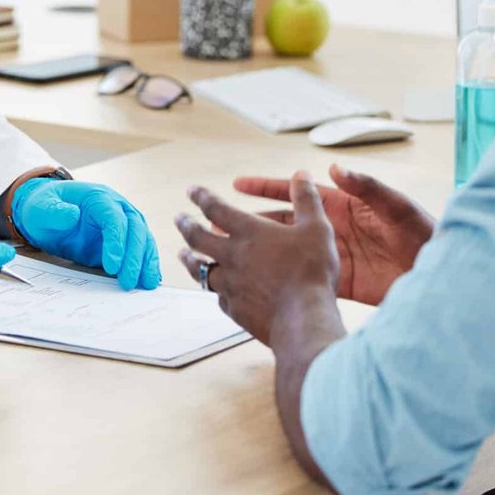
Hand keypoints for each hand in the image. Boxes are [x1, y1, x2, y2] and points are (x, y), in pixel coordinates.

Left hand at [13, 178, 161, 289]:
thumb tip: (72, 215)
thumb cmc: (44, 207)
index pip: (114, 218)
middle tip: (129, 282)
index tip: (112, 266)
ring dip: (146, 262)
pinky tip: (149, 280)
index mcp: (98, 197)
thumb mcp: (40, 207)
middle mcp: (116, 208)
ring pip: (143, 240)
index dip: (116, 241)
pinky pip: (139, 251)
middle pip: (135, 229)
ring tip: (147, 284)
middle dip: (135, 257)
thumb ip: (54, 211)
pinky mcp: (122, 241)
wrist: (46, 212)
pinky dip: (145, 264)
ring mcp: (122, 224)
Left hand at [174, 171, 342, 345]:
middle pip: (198, 238)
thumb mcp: (317, 228)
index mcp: (249, 233)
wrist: (303, 319)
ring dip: (189, 259)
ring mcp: (229, 285)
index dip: (202, 197)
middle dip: (186, 225)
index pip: (216, 209)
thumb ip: (307, 200)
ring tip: (183, 254)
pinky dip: (214, 289)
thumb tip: (301, 176)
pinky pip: (218, 296)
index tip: (191, 191)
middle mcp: (232, 257)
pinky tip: (215, 290)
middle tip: (178, 219)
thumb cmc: (311, 272)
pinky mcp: (234, 309)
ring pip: (200, 269)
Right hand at [233, 165, 433, 305]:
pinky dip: (280, 276)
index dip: (267, 188)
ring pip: (287, 250)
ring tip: (231, 251)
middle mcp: (333, 229)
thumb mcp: (397, 208)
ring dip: (261, 249)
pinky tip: (259, 280)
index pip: (297, 193)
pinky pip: (303, 275)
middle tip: (219, 219)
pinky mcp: (338, 281)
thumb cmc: (425, 235)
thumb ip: (368, 188)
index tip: (238, 184)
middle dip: (252, 220)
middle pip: (284, 222)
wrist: (443, 276)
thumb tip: (335, 169)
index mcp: (343, 205)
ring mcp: (333, 255)